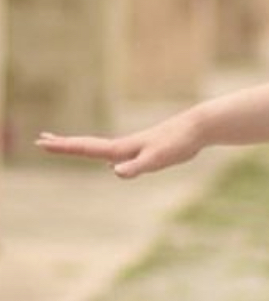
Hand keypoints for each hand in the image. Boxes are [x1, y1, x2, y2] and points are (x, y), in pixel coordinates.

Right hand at [35, 109, 202, 178]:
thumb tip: (115, 172)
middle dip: (64, 144)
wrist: (196, 128)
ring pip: (100, 149)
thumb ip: (135, 167)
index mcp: (122, 149)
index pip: (86, 148)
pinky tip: (108, 162)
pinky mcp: (145, 150)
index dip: (64, 147)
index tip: (41, 143)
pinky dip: (103, 155)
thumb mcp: (156, 160)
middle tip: (40, 141)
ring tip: (66, 146)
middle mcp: (124, 147)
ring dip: (80, 147)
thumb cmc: (177, 144)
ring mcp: (133, 148)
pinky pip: (116, 154)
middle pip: (87, 146)